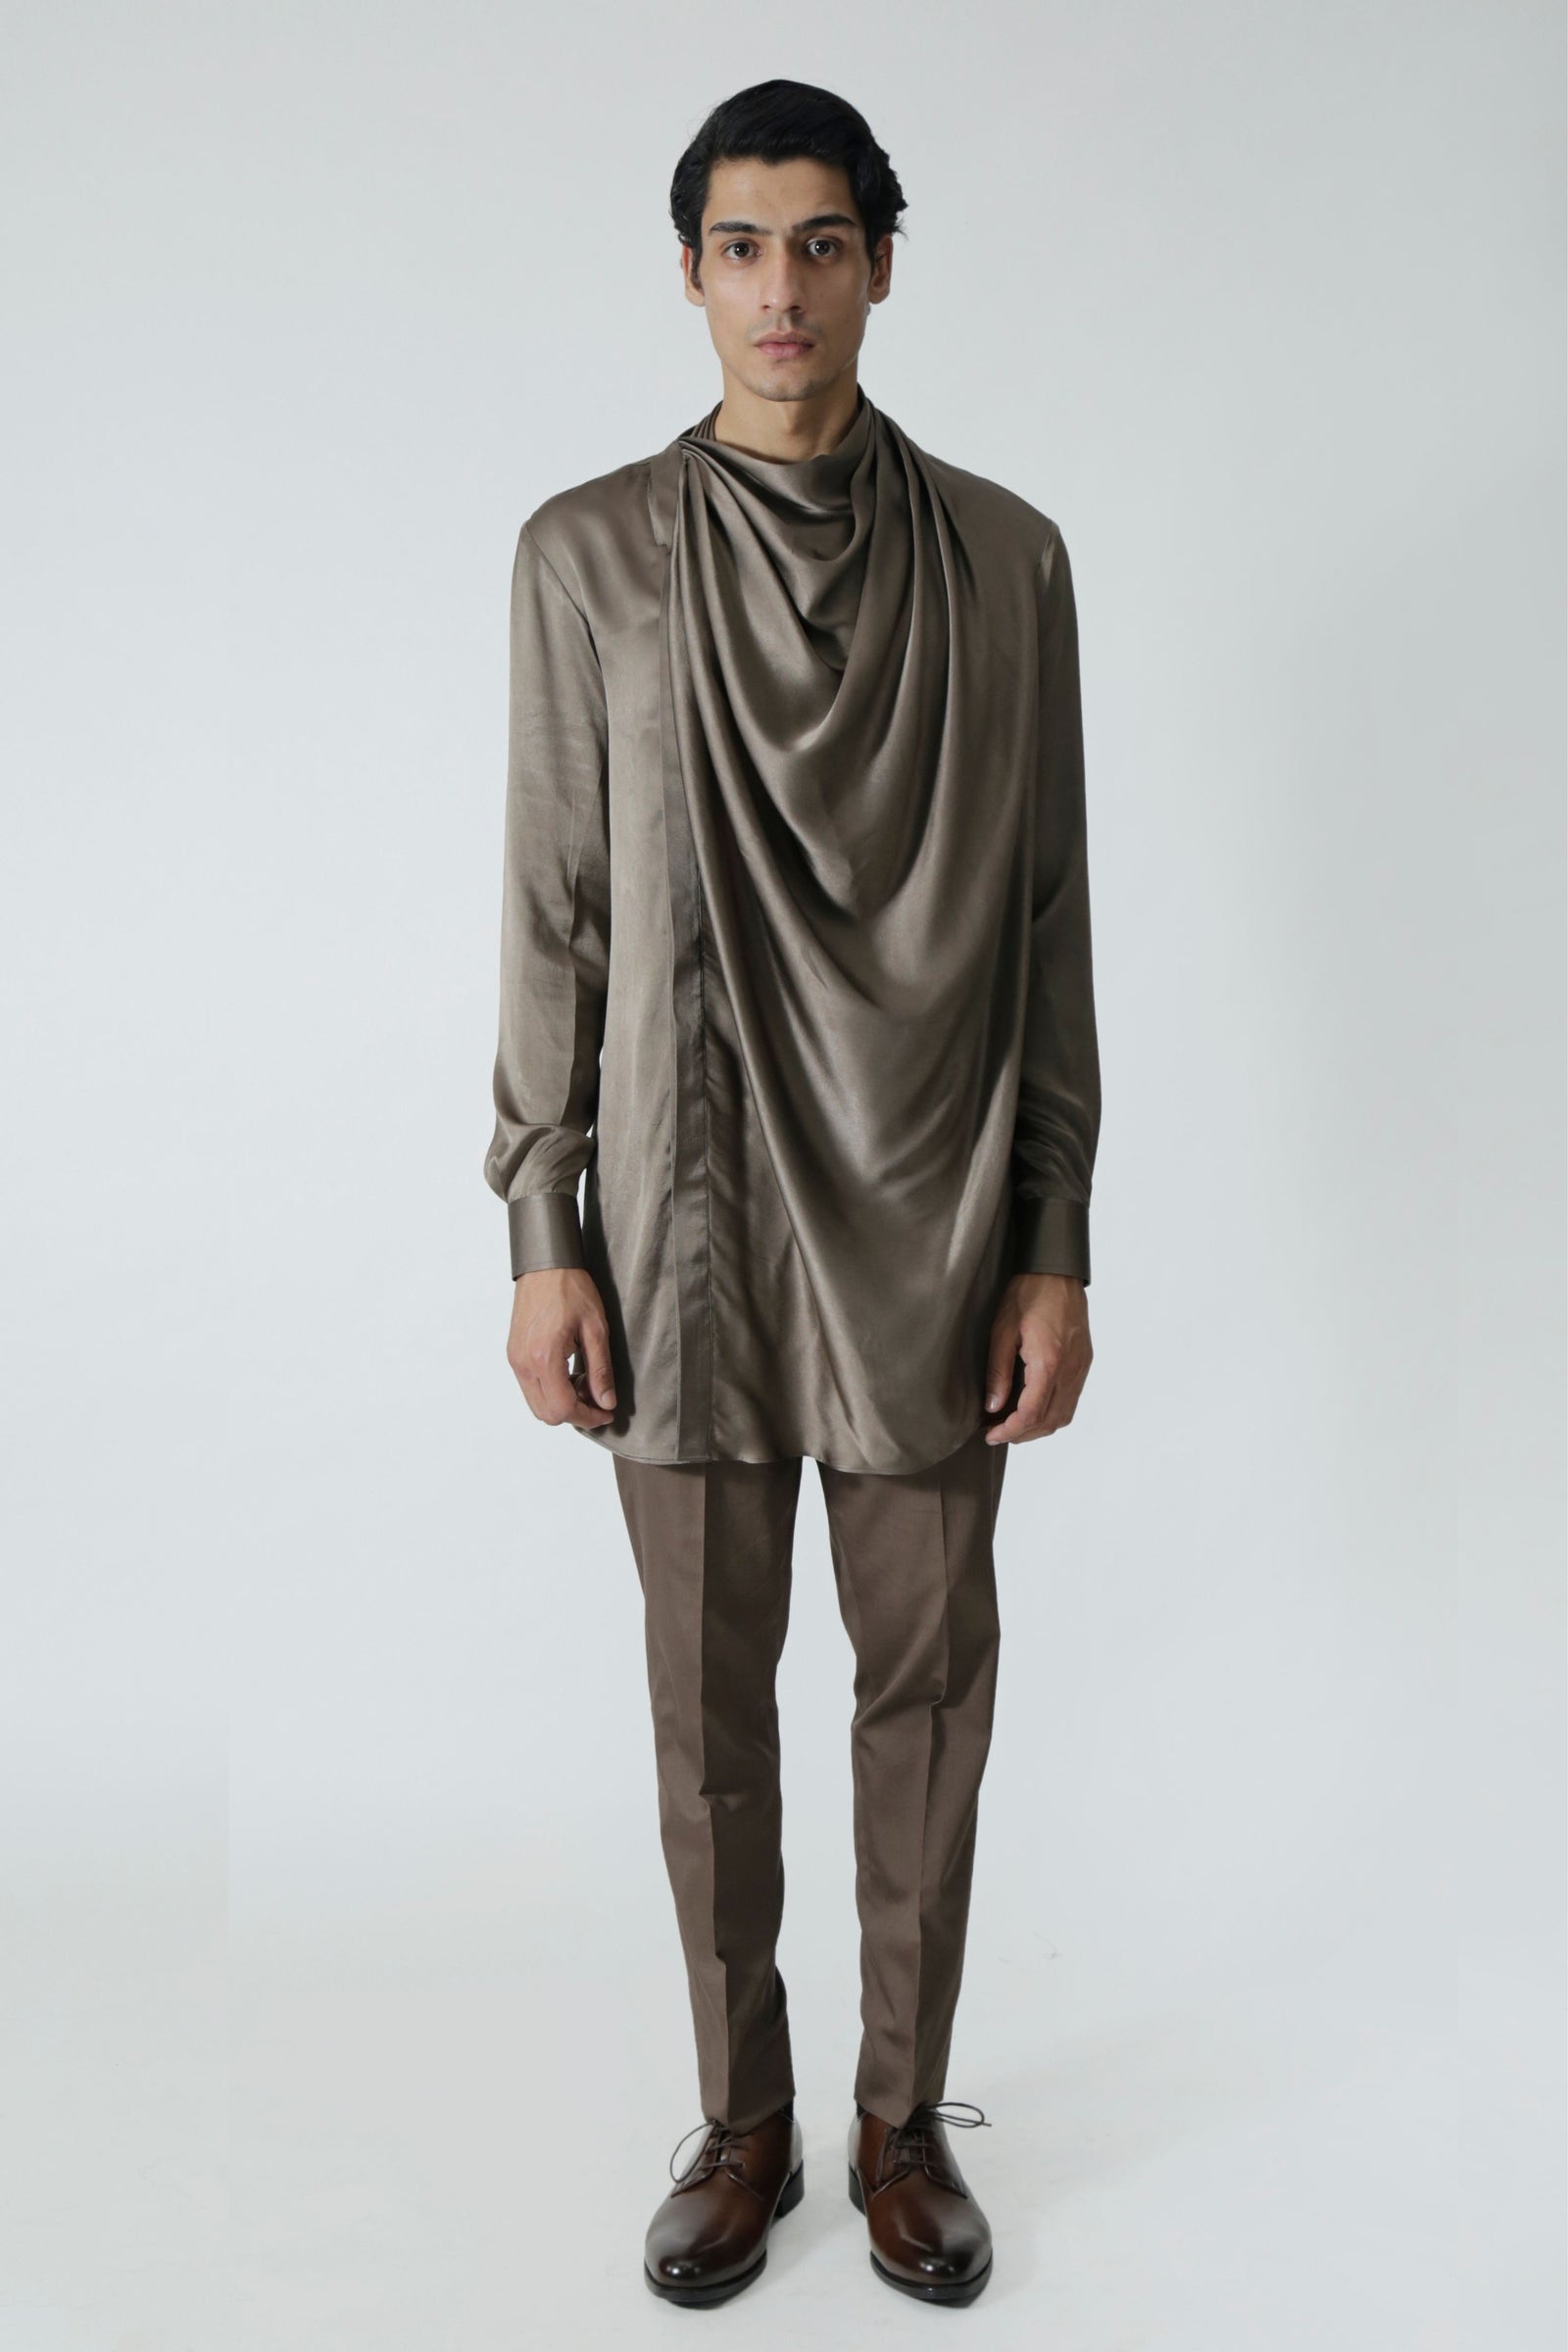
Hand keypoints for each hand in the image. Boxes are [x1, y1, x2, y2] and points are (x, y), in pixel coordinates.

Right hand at [507, 1267, 618, 1429]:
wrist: (545, 1265)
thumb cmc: (570, 1288)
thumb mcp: (596, 1329)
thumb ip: (600, 1369)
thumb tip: (606, 1402)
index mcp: (544, 1357)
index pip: (563, 1409)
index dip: (588, 1417)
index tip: (606, 1412)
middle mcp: (524, 1363)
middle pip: (547, 1414)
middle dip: (575, 1413)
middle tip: (597, 1396)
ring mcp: (515, 1360)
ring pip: (537, 1404)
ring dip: (562, 1403)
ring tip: (584, 1380)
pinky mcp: (514, 1354)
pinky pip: (530, 1387)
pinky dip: (550, 1390)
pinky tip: (569, 1372)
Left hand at [982, 1272, 1091, 1444]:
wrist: (1058, 1272)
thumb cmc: (1028, 1294)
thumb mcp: (1002, 1330)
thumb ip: (998, 1371)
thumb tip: (993, 1406)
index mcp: (1048, 1362)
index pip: (1031, 1413)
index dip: (1009, 1430)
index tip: (990, 1435)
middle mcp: (1070, 1370)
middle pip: (1049, 1421)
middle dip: (1022, 1434)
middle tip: (997, 1433)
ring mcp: (1080, 1368)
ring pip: (1063, 1416)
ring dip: (1038, 1427)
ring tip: (1013, 1425)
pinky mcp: (1083, 1363)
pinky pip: (1071, 1401)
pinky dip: (1052, 1413)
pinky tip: (1034, 1409)